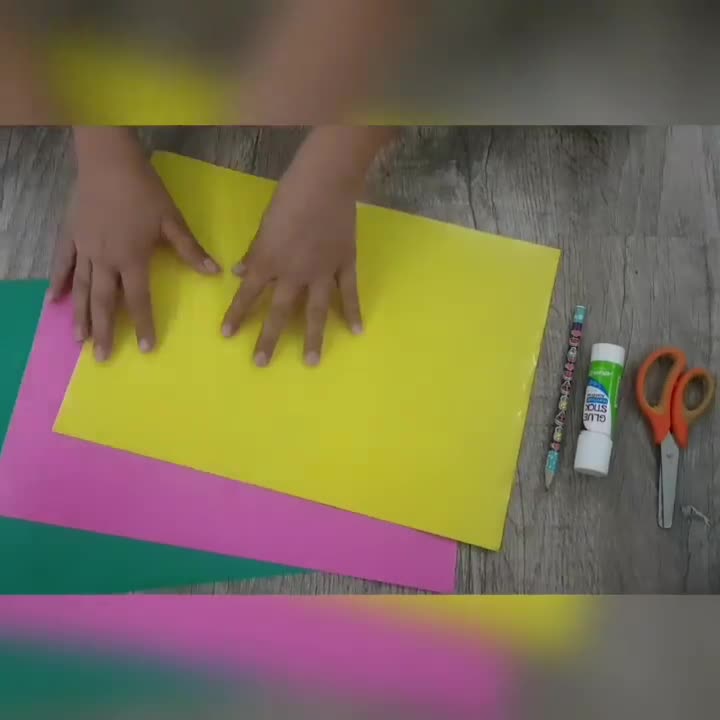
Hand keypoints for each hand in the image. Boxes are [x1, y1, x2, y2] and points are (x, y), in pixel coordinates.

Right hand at [50, 129, 219, 360]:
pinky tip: (54, 301)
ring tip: (79, 341)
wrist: (108, 160)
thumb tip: (214, 272)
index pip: (139, 299)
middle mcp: (105, 260)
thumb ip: (189, 249)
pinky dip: (59, 283)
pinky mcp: (70, 235)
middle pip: (105, 303)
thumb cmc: (144, 190)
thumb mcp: (172, 220)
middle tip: (102, 357)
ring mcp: (84, 249)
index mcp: (132, 258)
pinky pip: (63, 265)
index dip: (144, 324)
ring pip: (82, 289)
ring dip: (81, 316)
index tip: (145, 348)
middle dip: (105, 331)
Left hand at [221, 146, 362, 366]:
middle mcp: (293, 273)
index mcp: (269, 260)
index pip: (248, 294)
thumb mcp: (265, 223)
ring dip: (314, 338)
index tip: (226, 335)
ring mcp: (322, 272)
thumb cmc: (289, 196)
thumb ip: (255, 251)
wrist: (326, 181)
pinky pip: (349, 293)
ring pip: (316, 311)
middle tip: (261, 364)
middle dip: (269, 339)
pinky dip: (353, 312)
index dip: (236, 314)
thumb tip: (240, 272)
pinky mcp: (345, 264)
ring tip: (312, 362)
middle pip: (280, 312)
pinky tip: (356, 332)